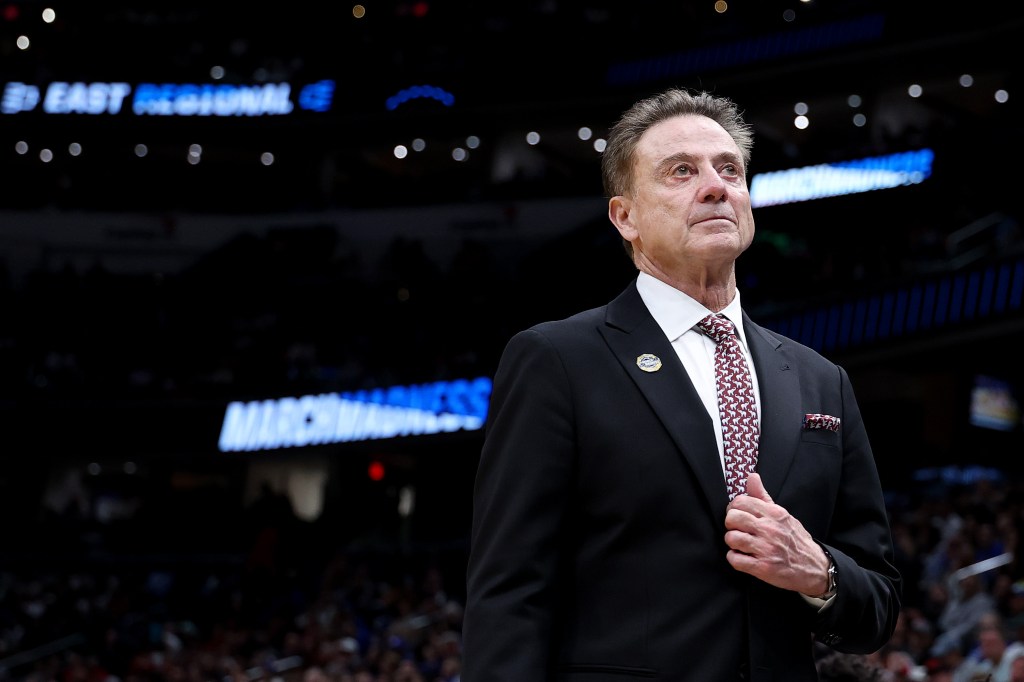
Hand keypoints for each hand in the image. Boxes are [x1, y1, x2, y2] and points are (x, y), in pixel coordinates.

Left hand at [724, 473, 830, 595]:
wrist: (814, 567)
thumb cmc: (795, 539)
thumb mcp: (782, 514)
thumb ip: (763, 496)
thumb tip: (752, 476)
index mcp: (774, 514)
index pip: (740, 502)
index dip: (733, 509)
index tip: (737, 515)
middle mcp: (770, 530)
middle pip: (732, 518)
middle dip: (730, 525)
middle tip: (738, 530)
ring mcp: (766, 549)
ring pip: (731, 538)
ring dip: (732, 543)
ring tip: (741, 545)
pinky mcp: (763, 568)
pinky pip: (735, 560)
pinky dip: (735, 559)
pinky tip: (743, 557)